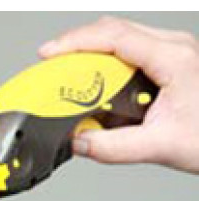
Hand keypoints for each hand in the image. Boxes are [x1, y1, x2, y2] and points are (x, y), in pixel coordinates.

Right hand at [38, 16, 198, 173]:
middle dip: (74, 48)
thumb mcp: (161, 147)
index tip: (48, 55)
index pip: (113, 37)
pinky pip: (124, 55)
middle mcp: (171, 48)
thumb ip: (114, 148)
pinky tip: (93, 89)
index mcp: (173, 58)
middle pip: (110, 31)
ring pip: (116, 40)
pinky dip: (101, 69)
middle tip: (50, 70)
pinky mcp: (162, 65)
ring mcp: (168, 53)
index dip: (74, 42)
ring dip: (88, 58)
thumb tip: (78, 142)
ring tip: (67, 81)